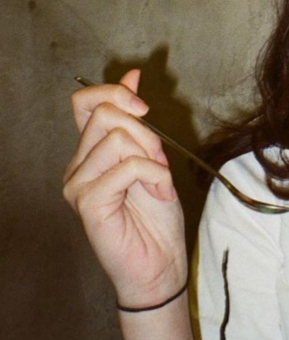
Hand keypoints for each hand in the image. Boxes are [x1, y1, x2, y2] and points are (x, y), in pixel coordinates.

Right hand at [63, 69, 186, 308]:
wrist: (160, 265)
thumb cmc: (156, 218)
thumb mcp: (154, 158)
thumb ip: (138, 123)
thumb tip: (133, 74)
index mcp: (91, 152)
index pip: (84, 101)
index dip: (115, 92)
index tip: (144, 107)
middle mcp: (78, 165)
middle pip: (107, 115)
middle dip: (145, 132)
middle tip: (160, 163)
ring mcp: (78, 184)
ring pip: (117, 139)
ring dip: (152, 157)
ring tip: (159, 183)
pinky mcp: (88, 203)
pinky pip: (126, 167)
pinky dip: (154, 175)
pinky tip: (159, 194)